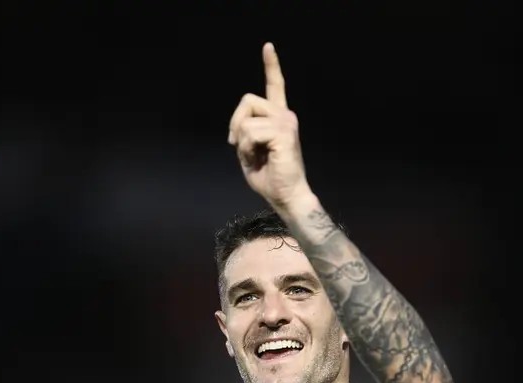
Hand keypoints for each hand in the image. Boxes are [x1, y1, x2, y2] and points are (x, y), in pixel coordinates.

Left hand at [228, 42, 311, 211]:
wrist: (286, 196)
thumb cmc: (269, 178)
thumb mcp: (249, 151)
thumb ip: (244, 133)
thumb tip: (237, 128)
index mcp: (278, 118)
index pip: (275, 87)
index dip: (271, 66)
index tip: (267, 47)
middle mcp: (285, 115)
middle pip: (247, 99)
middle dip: (236, 122)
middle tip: (238, 145)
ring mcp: (286, 122)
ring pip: (246, 118)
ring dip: (242, 141)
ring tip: (253, 156)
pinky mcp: (283, 132)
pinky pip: (250, 132)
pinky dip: (247, 148)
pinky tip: (258, 158)